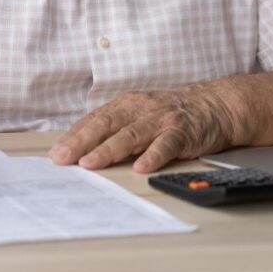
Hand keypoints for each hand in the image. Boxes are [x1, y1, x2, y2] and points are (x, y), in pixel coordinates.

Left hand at [47, 87, 238, 173]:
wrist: (216, 105)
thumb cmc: (172, 113)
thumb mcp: (140, 112)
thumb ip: (115, 126)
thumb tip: (81, 146)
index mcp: (127, 104)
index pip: (95, 119)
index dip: (74, 135)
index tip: (56, 152)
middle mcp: (141, 108)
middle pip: (107, 124)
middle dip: (81, 141)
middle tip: (62, 158)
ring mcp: (162, 119)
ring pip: (132, 134)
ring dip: (109, 149)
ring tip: (91, 163)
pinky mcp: (183, 132)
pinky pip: (167, 145)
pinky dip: (153, 156)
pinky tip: (142, 167)